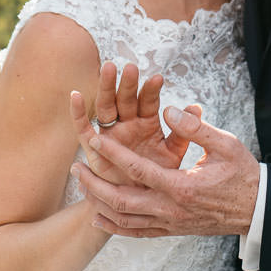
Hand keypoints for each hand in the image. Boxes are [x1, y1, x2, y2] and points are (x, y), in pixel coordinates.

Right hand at [70, 62, 199, 185]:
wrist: (139, 202)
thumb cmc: (158, 176)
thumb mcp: (173, 154)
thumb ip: (184, 132)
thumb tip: (196, 107)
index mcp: (148, 122)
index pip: (149, 102)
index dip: (152, 91)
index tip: (158, 78)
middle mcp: (128, 123)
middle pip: (126, 99)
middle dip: (128, 84)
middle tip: (131, 67)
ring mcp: (110, 133)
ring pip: (106, 106)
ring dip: (106, 88)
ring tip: (108, 69)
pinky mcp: (94, 147)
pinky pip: (83, 128)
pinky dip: (78, 112)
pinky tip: (75, 95)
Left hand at [70, 105, 259, 237]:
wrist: (257, 210)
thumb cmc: (243, 174)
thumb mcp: (225, 145)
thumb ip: (194, 128)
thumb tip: (168, 110)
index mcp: (181, 186)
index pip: (137, 169)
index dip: (113, 154)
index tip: (94, 138)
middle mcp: (171, 209)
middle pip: (121, 200)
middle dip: (95, 184)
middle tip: (76, 168)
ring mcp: (170, 224)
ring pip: (124, 219)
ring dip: (99, 204)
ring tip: (82, 187)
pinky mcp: (172, 230)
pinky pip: (137, 232)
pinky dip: (115, 226)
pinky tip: (100, 217)